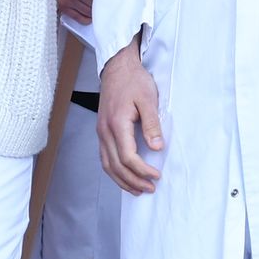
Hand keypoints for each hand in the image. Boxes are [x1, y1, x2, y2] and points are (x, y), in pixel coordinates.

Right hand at [98, 46, 165, 195]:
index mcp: (117, 124)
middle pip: (116, 166)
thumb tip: (157, 148)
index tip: (156, 175)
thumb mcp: (148, 99)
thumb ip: (152, 124)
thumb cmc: (133, 81)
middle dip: (133, 181)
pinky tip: (125, 176)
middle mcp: (105, 131)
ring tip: (138, 189)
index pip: (127, 157)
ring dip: (122, 180)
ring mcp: (101, 132)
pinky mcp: (102, 132)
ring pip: (107, 165)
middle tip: (150, 188)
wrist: (117, 68)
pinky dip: (114, 171)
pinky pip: (105, 158)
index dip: (142, 170)